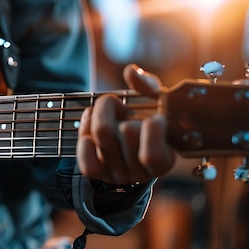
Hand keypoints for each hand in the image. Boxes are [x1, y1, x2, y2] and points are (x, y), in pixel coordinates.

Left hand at [76, 64, 176, 184]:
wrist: (132, 144)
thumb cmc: (148, 120)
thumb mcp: (156, 103)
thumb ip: (148, 87)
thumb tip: (130, 72)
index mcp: (164, 160)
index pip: (152, 155)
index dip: (153, 128)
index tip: (156, 116)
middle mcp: (141, 174)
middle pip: (126, 133)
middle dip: (123, 112)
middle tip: (123, 110)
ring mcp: (119, 176)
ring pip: (103, 137)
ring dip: (101, 114)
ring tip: (106, 112)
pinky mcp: (99, 175)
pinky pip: (87, 165)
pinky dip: (84, 142)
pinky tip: (89, 130)